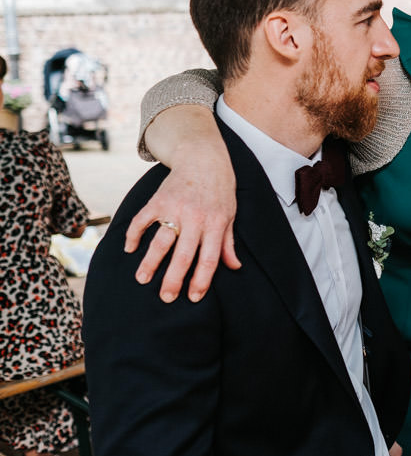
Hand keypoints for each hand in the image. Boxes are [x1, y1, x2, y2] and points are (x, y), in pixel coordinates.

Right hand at [124, 142, 238, 302]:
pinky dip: (134, 235)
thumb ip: (228, 242)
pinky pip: (142, 220)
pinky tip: (129, 249)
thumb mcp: (230, 215)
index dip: (201, 280)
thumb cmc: (220, 190)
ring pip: (160, 240)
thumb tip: (234, 267)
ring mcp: (174, 209)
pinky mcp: (158, 200)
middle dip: (174, 279)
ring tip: (142, 279)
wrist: (203, 157)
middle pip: (183, 255)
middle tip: (165, 298)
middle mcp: (195, 218)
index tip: (193, 298)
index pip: (209, 259)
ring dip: (150, 262)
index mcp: (216, 224)